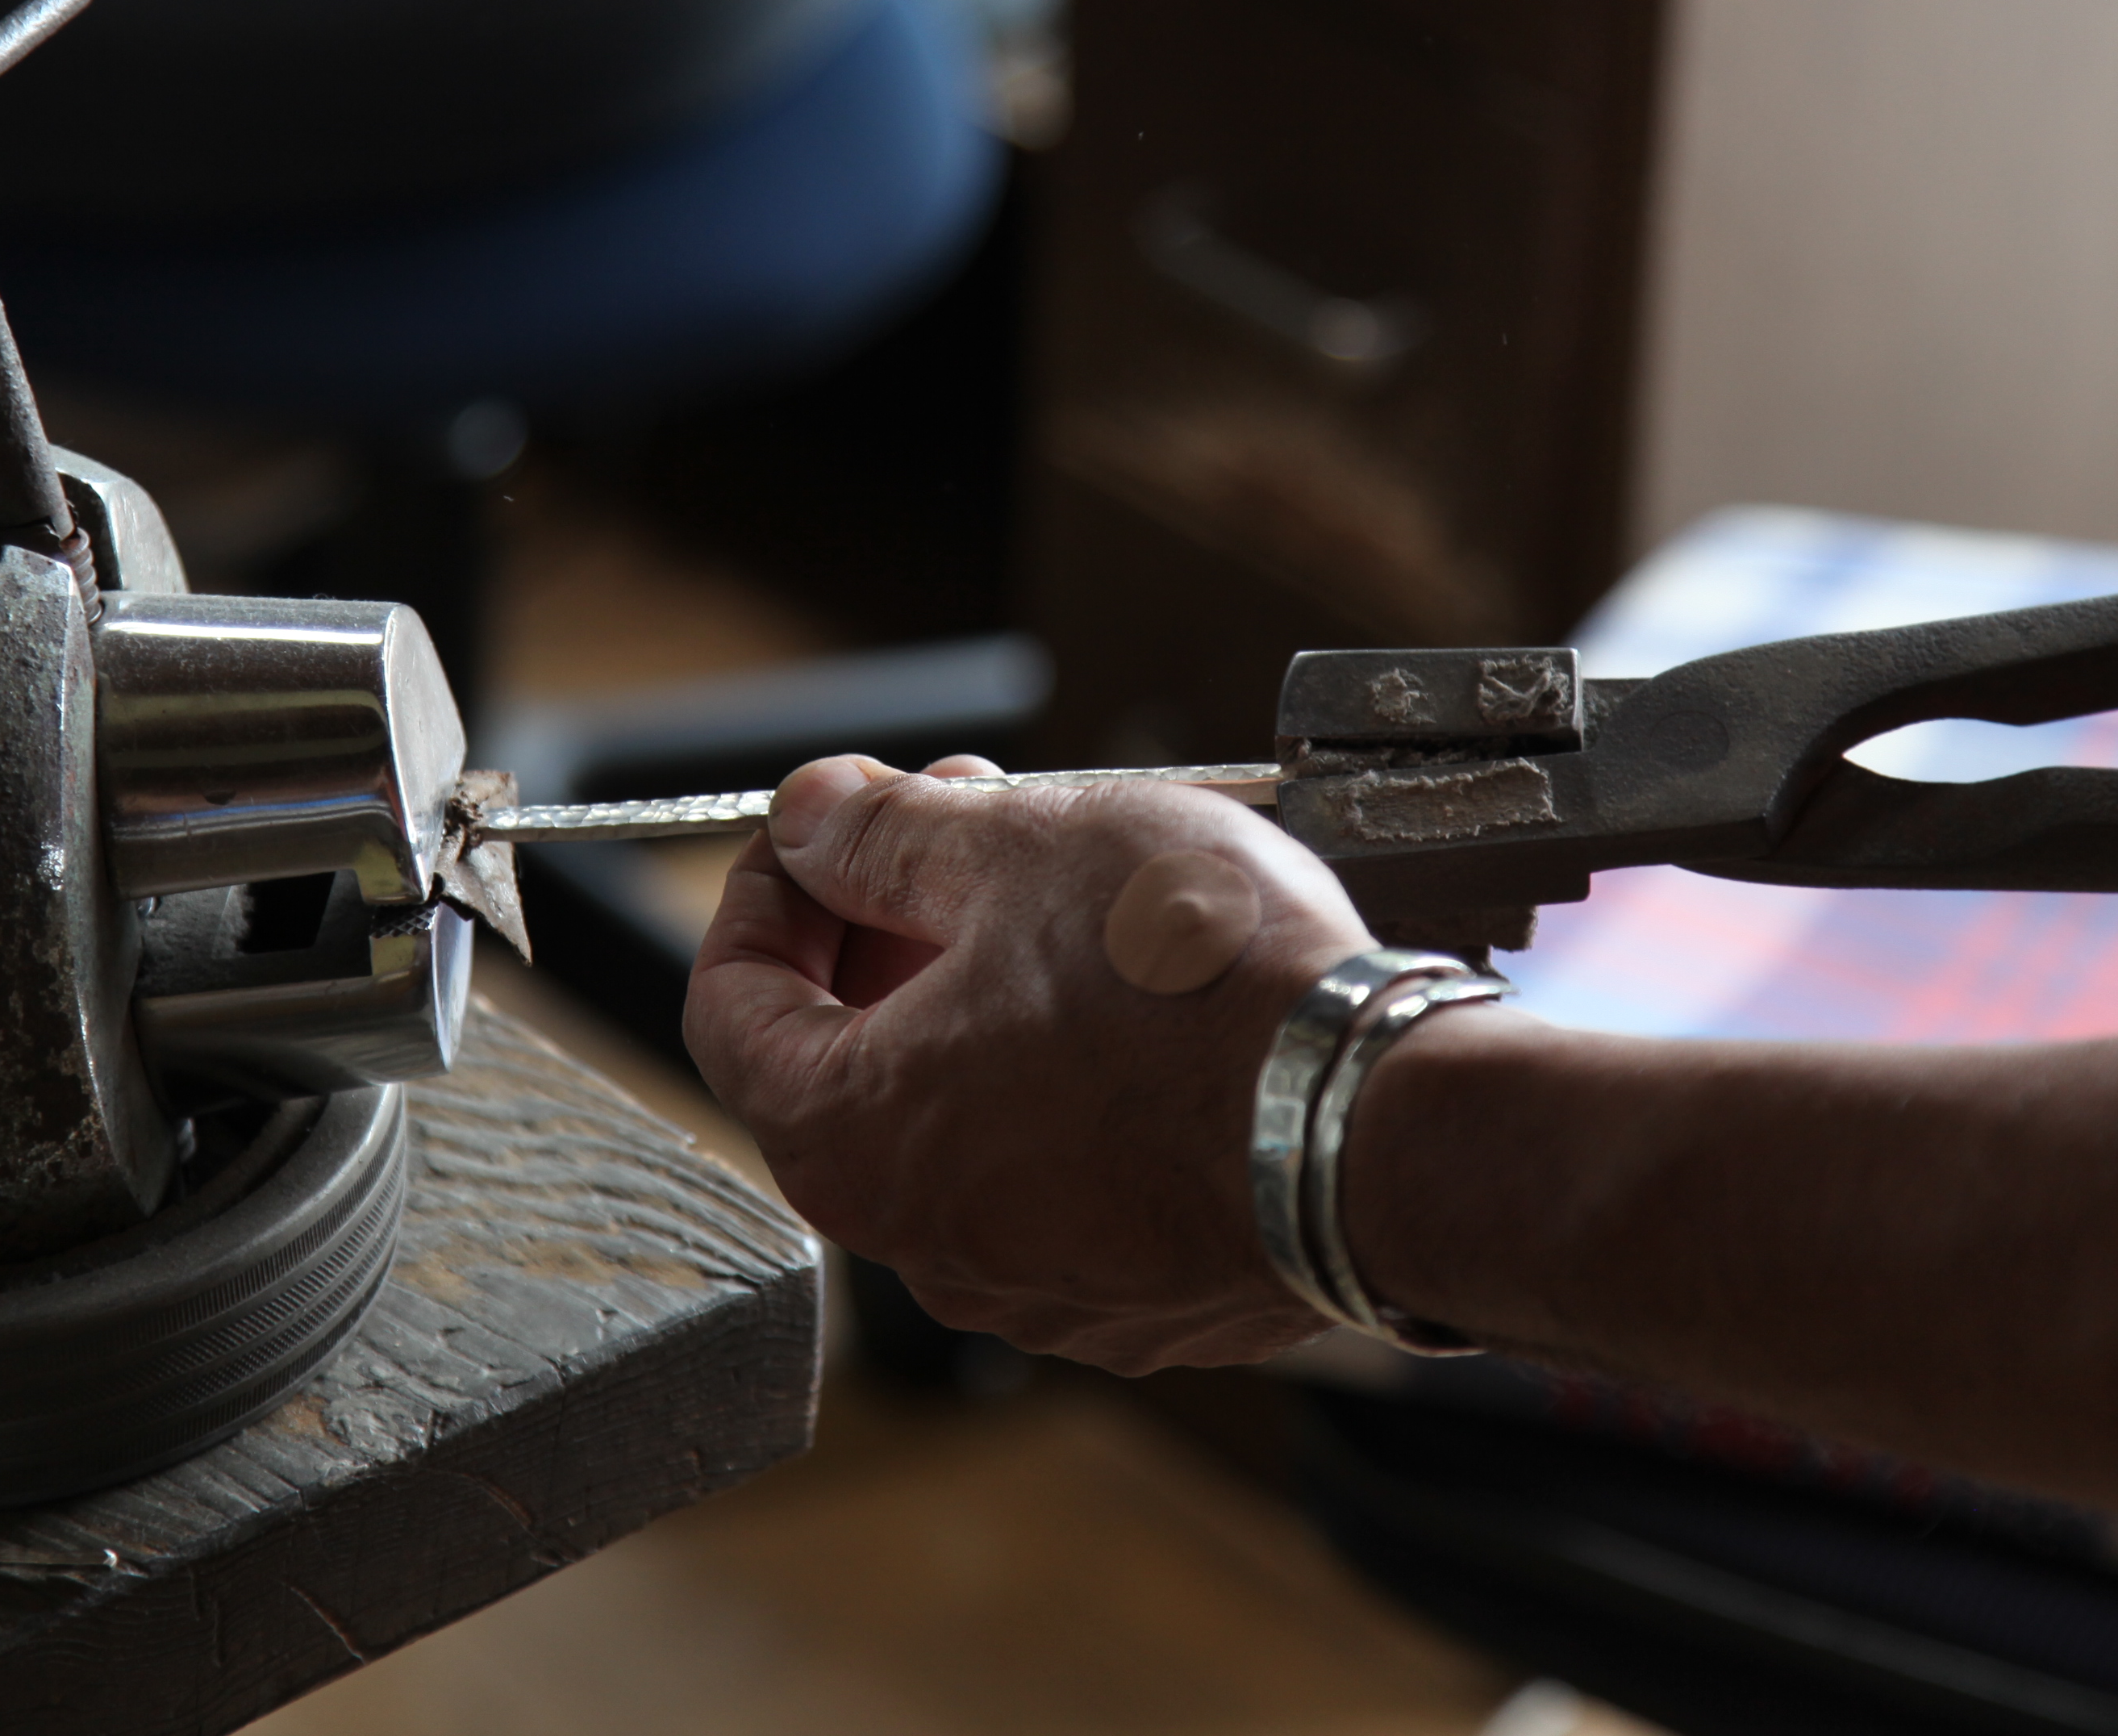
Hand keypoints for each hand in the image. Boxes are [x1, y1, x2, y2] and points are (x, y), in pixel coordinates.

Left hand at [683, 754, 1374, 1371]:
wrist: (1389, 1126)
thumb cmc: (1199, 991)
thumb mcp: (1017, 847)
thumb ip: (882, 833)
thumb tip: (810, 816)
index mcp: (847, 1137)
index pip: (728, 1006)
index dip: (767, 890)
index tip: (824, 826)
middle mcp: (919, 1242)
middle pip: (846, 1061)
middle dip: (890, 924)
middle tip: (965, 822)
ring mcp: (1032, 1286)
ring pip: (961, 1117)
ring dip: (983, 996)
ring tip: (1070, 893)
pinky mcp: (1136, 1300)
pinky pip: (1061, 1176)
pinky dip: (1068, 1084)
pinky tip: (1142, 1003)